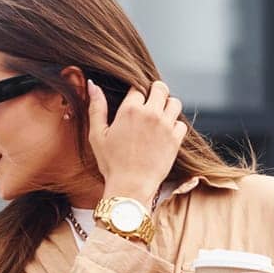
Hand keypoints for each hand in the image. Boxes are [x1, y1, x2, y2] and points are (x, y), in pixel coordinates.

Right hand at [86, 78, 187, 203]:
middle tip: (149, 105)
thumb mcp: (97, 135)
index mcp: (130, 110)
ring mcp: (165, 125)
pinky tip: (164, 133)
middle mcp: (150, 113)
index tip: (133, 103)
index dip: (135, 94)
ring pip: (174, 102)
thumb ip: (96, 108)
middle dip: (155, 92)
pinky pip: (181, 123)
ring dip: (167, 106)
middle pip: (160, 88)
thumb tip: (92, 85)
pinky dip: (174, 126)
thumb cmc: (111, 163)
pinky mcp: (176, 139)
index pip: (138, 88)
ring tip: (158, 117)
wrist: (130, 187)